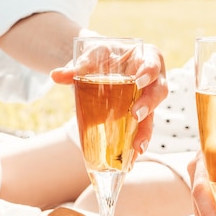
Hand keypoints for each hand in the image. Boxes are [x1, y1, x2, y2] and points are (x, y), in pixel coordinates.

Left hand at [50, 42, 167, 156]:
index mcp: (146, 58)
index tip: (138, 81)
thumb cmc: (104, 55)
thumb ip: (76, 66)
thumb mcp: (92, 56)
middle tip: (136, 115)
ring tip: (137, 148)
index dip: (149, 72)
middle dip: (149, 105)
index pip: (153, 63)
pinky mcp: (142, 116)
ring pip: (153, 116)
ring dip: (145, 132)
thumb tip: (56, 75)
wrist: (104, 64)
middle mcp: (154, 80)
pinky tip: (130, 160)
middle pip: (159, 92)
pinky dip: (135, 144)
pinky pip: (142, 130)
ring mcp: (149, 100)